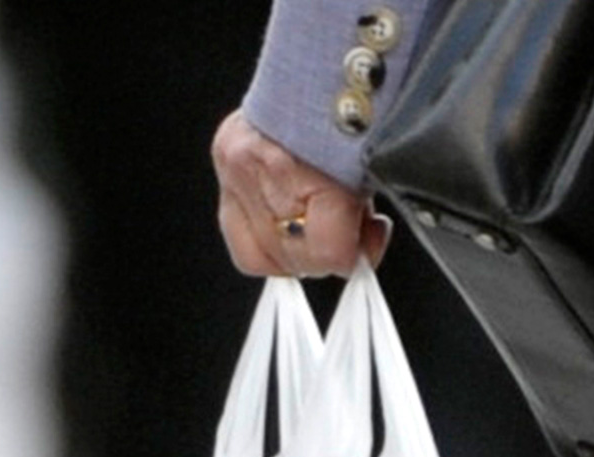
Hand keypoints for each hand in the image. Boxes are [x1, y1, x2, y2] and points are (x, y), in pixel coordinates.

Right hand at [214, 110, 388, 277]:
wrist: (327, 61)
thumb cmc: (356, 114)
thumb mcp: (371, 174)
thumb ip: (360, 223)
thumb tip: (356, 258)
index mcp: (311, 168)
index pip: (326, 251)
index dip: (350, 258)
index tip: (362, 247)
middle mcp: (265, 166)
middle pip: (291, 257)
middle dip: (322, 256)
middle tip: (342, 234)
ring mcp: (237, 164)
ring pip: (259, 253)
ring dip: (293, 249)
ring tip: (316, 223)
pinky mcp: (223, 157)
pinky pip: (237, 230)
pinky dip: (267, 235)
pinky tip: (289, 219)